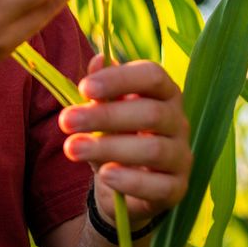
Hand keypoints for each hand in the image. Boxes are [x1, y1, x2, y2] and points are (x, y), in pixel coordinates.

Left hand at [58, 58, 190, 224]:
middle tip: (65, 121)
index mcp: (164, 93)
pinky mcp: (177, 188)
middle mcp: (178, 122)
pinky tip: (105, 174)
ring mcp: (181, 156)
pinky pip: (159, 185)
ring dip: (109, 147)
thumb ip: (100, 88)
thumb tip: (98, 59)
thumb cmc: (113, 135)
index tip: (83, 88)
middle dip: (104, 116)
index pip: (152, 76)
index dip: (119, 80)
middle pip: (151, 113)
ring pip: (154, 149)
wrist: (122, 183)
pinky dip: (130, 180)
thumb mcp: (101, 110)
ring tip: (73, 149)